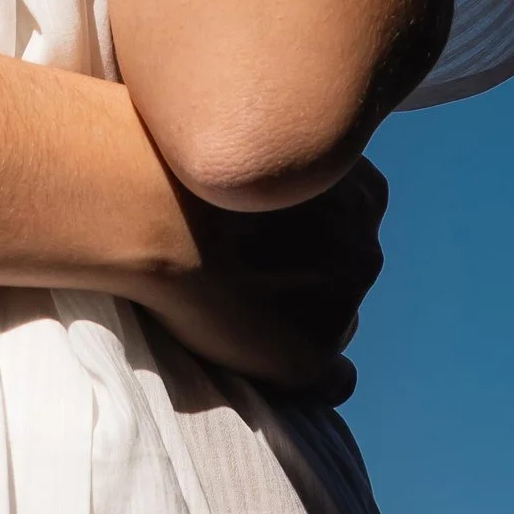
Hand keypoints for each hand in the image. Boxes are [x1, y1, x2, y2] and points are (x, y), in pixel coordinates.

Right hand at [135, 157, 388, 401]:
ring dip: (298, 318)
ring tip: (238, 303)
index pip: (355, 226)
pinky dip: (312, 377)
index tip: (267, 232)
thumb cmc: (186, 158)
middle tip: (248, 266)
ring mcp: (341, 307)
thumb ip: (296, 160)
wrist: (148, 207)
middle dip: (308, 273)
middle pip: (344, 274)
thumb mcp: (267, 133)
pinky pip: (332, 381)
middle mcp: (364, 251)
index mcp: (365, 192)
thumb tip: (301, 171)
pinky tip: (273, 361)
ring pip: (334, 321)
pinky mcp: (306, 358)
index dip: (311, 233)